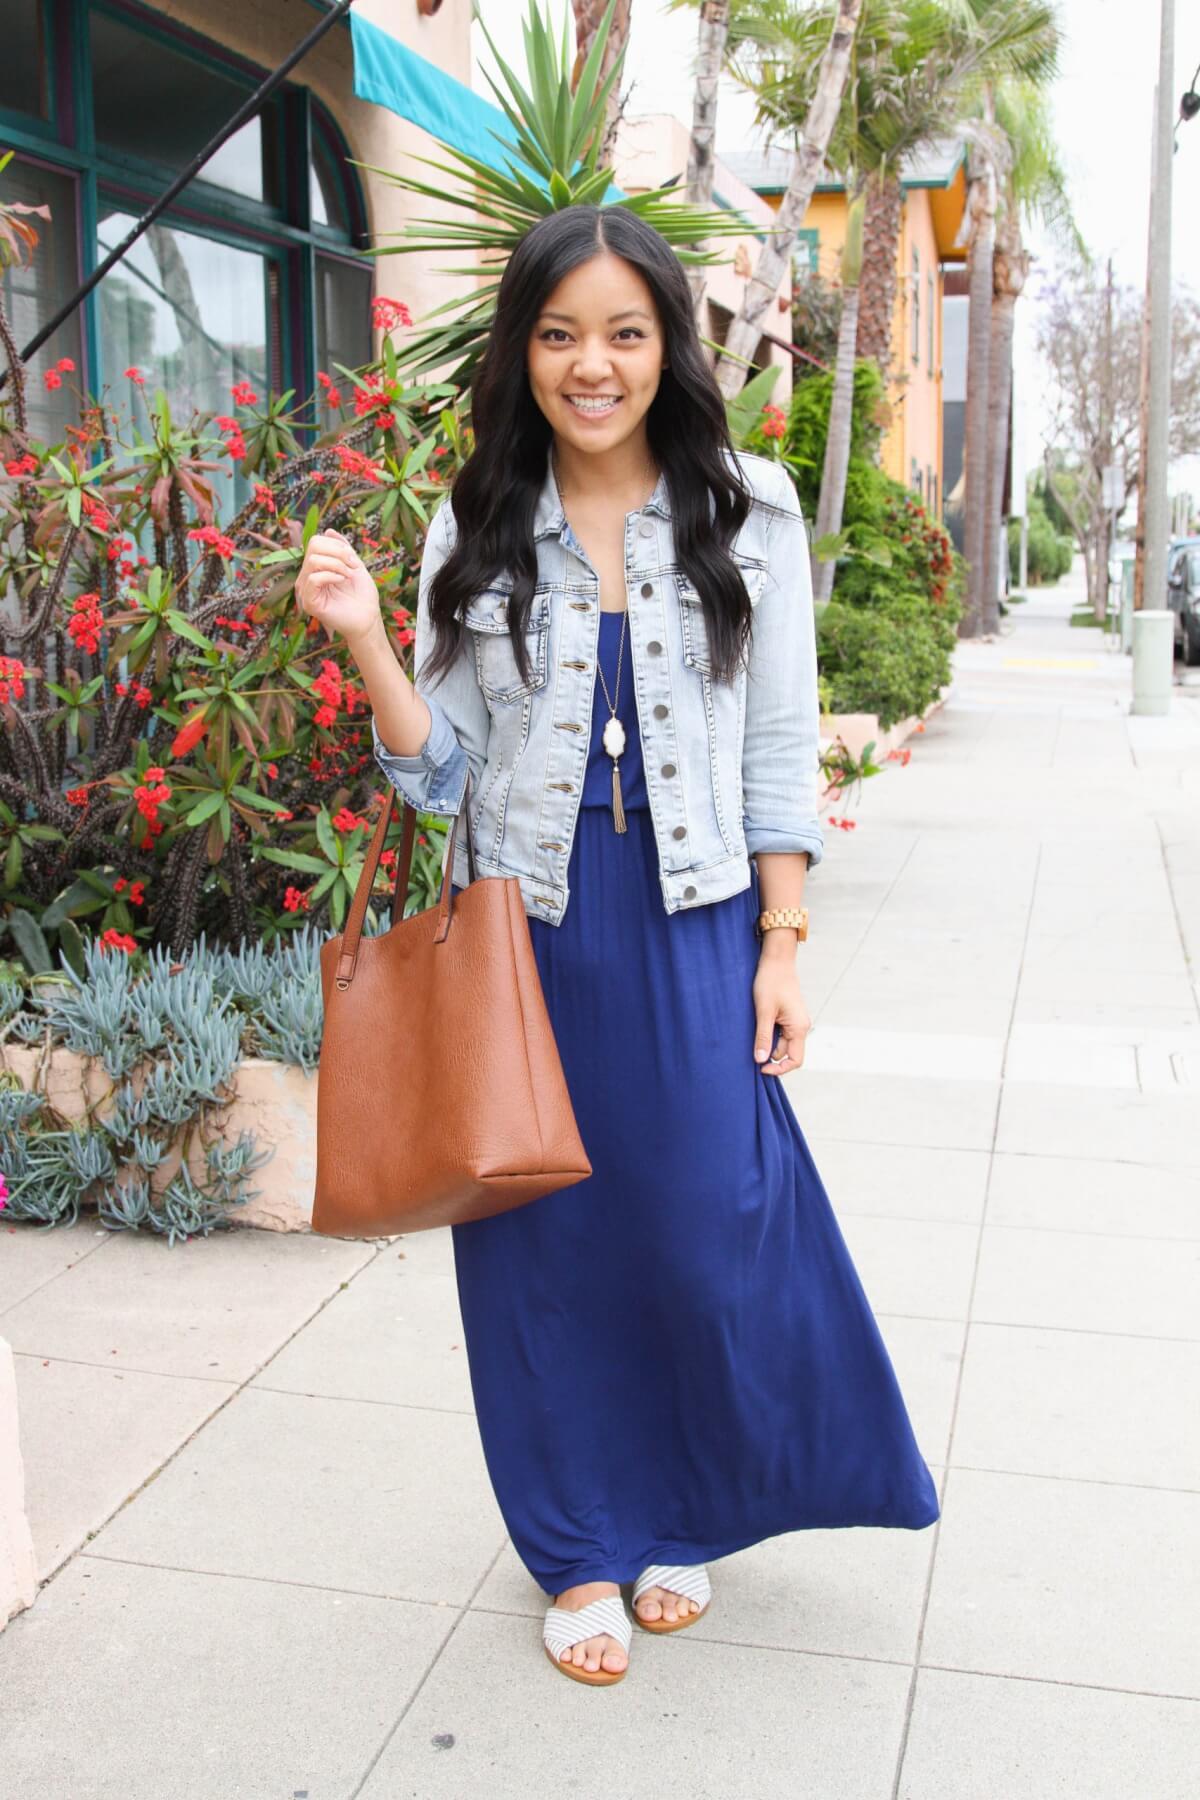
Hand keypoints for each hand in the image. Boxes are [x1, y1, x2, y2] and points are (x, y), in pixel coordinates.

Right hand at [294, 529, 379, 644]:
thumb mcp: (354, 564)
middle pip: (313, 547)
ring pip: (313, 561)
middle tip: (352, 566)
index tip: (353, 558)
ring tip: (348, 576)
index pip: (315, 542)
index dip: (335, 545)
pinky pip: (313, 579)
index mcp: (315, 567)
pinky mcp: (309, 603)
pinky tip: (342, 581)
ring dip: (337, 565)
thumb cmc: (362, 594)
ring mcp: (306, 590)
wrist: (369, 617)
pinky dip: (331, 576)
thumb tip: (328, 531)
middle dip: (338, 553)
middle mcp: (307, 577)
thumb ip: (342, 548)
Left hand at [751, 953, 811, 1074]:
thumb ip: (763, 1037)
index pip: (795, 1060)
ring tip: (752, 1036)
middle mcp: (801, 1026)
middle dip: (770, 1055)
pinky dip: (769, 1035)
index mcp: (799, 1027)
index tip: (760, 1068)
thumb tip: (760, 1060)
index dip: (779, 1069)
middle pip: (787, 1053)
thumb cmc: (770, 982)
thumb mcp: (764, 1011)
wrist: (776, 960)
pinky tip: (757, 1028)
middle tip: (750, 1051)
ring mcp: (796, 1021)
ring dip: (768, 1044)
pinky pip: (781, 1033)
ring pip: (782, 1042)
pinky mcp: (789, 1015)